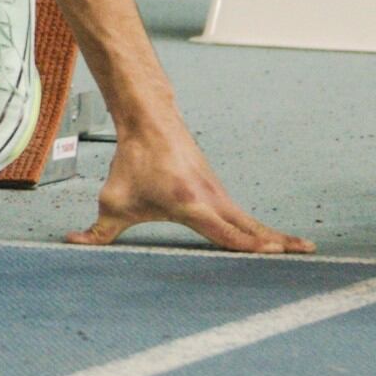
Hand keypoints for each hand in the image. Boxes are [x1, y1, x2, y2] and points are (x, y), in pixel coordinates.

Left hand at [73, 118, 307, 253]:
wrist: (150, 122)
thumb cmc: (132, 163)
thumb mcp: (112, 201)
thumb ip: (97, 231)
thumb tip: (71, 245)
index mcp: (190, 203)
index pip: (224, 229)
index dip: (245, 243)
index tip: (268, 253)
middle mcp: (212, 198)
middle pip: (250, 226)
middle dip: (276, 241)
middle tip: (305, 253)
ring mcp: (219, 194)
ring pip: (252, 221)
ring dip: (277, 237)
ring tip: (304, 250)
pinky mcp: (219, 192)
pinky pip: (245, 216)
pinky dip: (263, 229)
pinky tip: (276, 242)